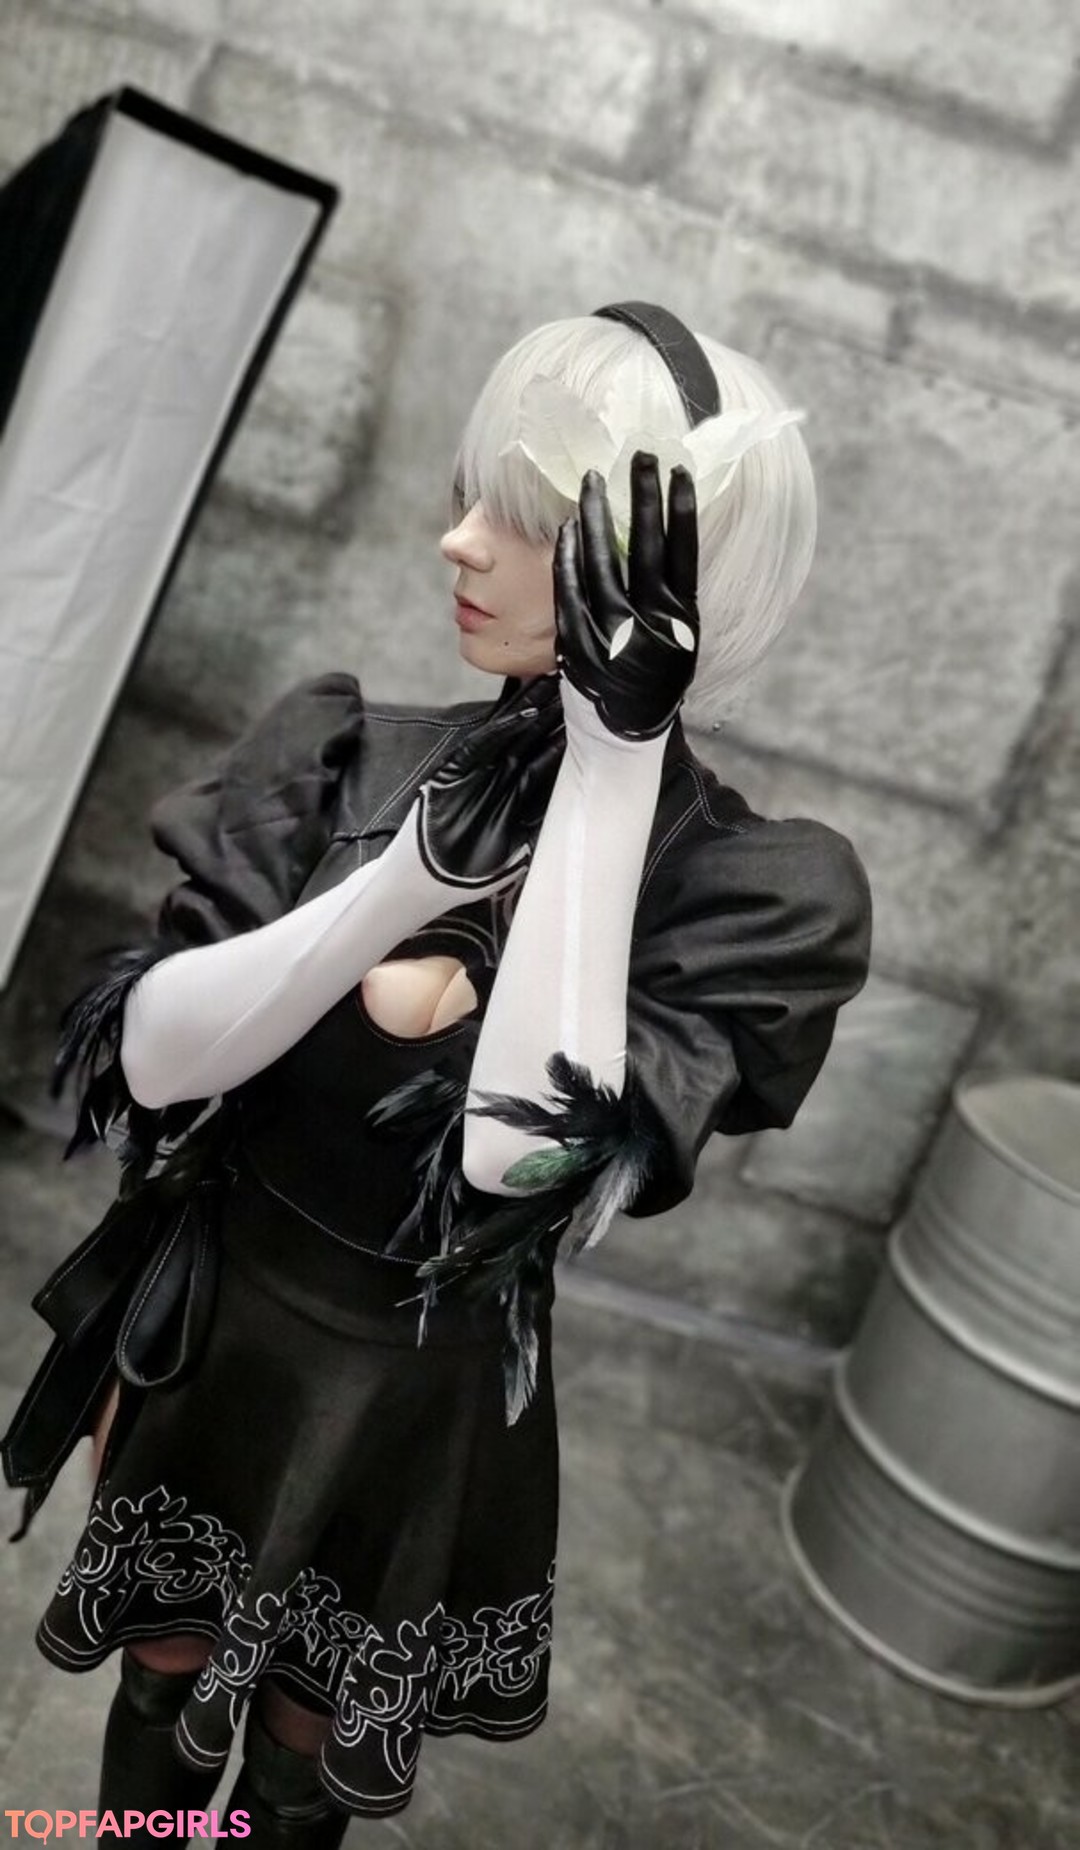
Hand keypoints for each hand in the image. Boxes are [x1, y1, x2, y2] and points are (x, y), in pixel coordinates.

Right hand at [413, 676, 564, 888]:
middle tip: (583, 685)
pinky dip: (503, 727)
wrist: (429, 880)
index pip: (553, 763)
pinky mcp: (457, 768)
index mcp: (524, 799)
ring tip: (558, 682)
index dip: (573, 741)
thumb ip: (544, 830)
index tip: (599, 719)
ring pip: (514, 734)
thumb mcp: (520, 854)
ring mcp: (482, 771)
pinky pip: (484, 744)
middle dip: (558, 715)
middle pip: (536, 740)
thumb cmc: (474, 874)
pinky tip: (525, 709)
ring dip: (534, 708)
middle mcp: (506, 780)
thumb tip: (585, 811)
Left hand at [554, 453, 699, 740]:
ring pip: (601, 561)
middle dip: (641, 496)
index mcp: (683, 621)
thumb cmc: (653, 683)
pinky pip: (569, 589)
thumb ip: (672, 598)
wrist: (623, 737)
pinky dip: (566, 556)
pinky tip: (566, 527)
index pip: (685, 551)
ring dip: (595, 516)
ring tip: (592, 481)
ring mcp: (613, 633)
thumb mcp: (678, 643)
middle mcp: (651, 624)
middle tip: (638, 455)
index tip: (677, 471)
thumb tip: (665, 541)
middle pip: (645, 545)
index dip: (681, 509)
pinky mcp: (579, 643)